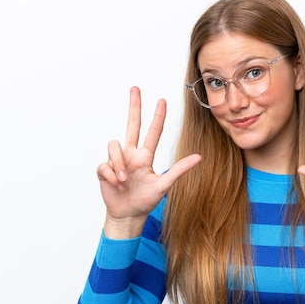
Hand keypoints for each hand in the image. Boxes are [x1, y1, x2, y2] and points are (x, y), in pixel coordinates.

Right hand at [97, 87, 200, 235]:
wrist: (128, 215)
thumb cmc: (146, 200)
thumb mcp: (164, 184)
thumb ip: (179, 169)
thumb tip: (199, 157)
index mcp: (145, 156)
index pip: (153, 132)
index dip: (157, 117)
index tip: (162, 101)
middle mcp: (131, 154)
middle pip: (132, 124)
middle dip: (134, 106)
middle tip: (136, 88)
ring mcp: (117, 161)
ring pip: (114, 146)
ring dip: (119, 164)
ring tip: (125, 181)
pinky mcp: (105, 170)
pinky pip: (105, 165)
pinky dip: (112, 176)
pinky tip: (117, 186)